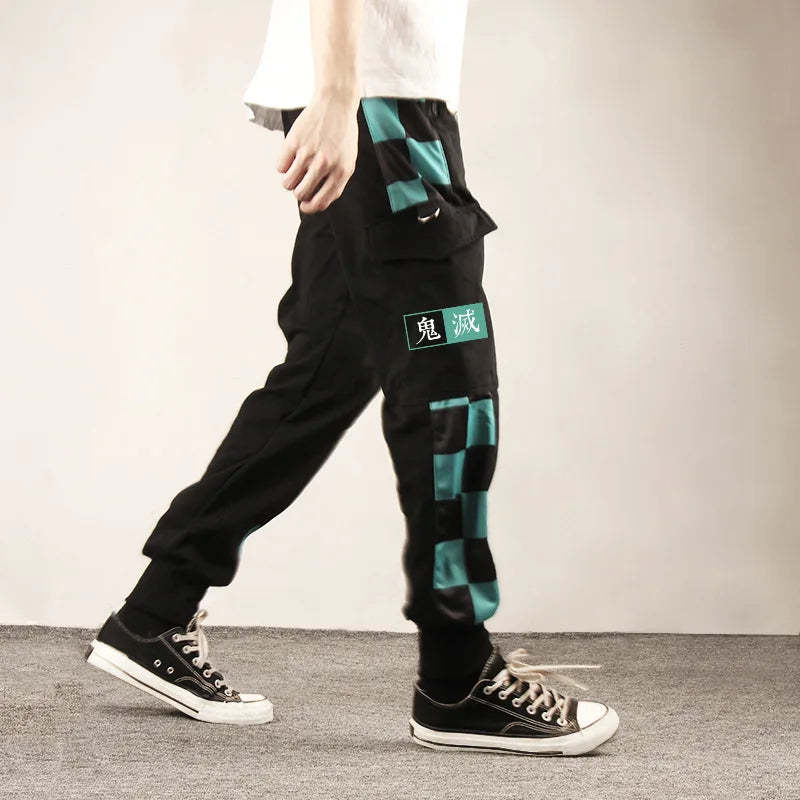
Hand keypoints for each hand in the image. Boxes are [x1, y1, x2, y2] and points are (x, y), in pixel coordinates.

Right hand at [276, 90, 359, 213]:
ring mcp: (308, 152)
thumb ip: (336, 182)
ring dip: (288, 181)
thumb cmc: (342, 135)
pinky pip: (280, 166)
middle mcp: (325, 164)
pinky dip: (283, 165)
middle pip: (301, 194)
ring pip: (287, 183)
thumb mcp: (348, 160)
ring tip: (294, 172)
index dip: (309, 208)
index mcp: (341, 172)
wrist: (336, 103)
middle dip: (298, 193)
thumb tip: (315, 202)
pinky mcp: (294, 141)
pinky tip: (291, 156)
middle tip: (300, 184)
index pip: (321, 202)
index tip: (304, 206)